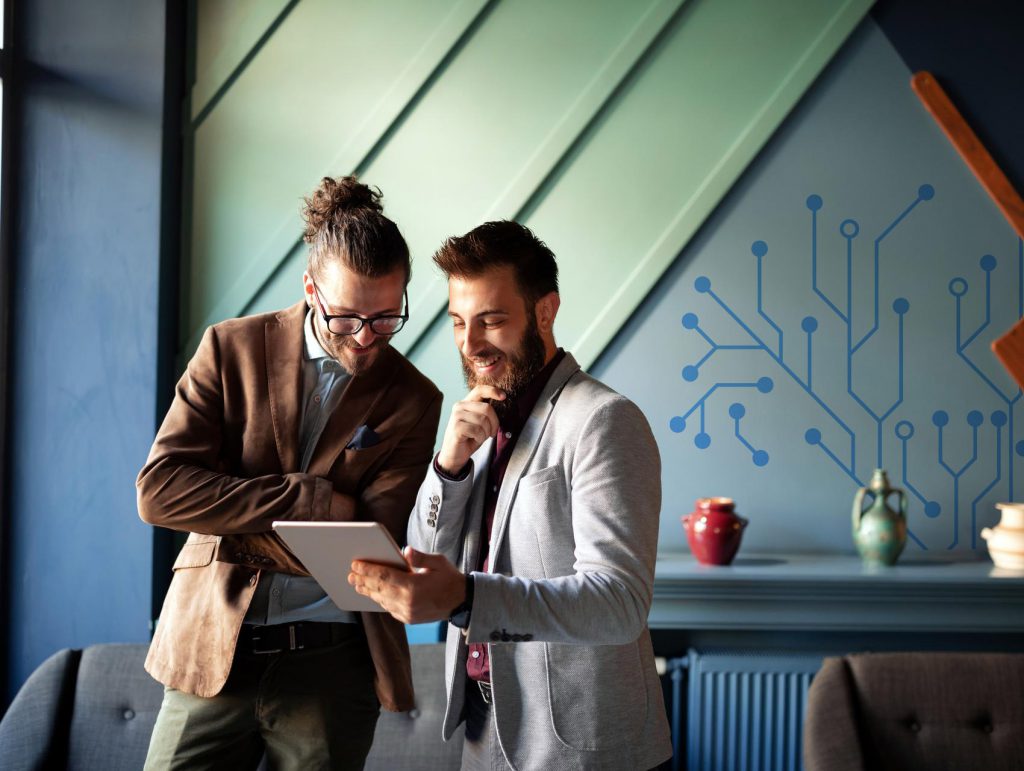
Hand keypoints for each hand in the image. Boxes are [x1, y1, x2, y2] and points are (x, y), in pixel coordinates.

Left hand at [348, 547, 465, 623]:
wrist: (462, 602)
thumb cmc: (449, 578)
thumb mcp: (438, 562)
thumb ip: (420, 557)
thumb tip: (405, 551)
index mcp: (414, 587)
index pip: (385, 577)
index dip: (368, 570)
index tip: (356, 564)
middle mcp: (408, 602)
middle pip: (379, 589)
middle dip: (363, 580)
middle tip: (350, 573)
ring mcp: (407, 613)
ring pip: (382, 600)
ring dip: (368, 591)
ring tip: (356, 583)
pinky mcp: (408, 619)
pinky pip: (388, 608)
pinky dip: (379, 599)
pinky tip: (372, 593)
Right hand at [436, 385, 504, 475]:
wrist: (454, 455)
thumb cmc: (469, 438)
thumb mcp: (480, 422)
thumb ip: (486, 412)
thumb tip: (501, 400)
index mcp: (466, 403)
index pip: (480, 390)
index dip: (493, 391)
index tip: (503, 397)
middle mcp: (459, 406)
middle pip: (487, 408)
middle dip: (494, 423)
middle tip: (491, 433)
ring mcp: (456, 416)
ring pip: (483, 420)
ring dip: (486, 432)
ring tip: (479, 437)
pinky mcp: (456, 427)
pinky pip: (477, 430)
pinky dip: (480, 438)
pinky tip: (473, 440)